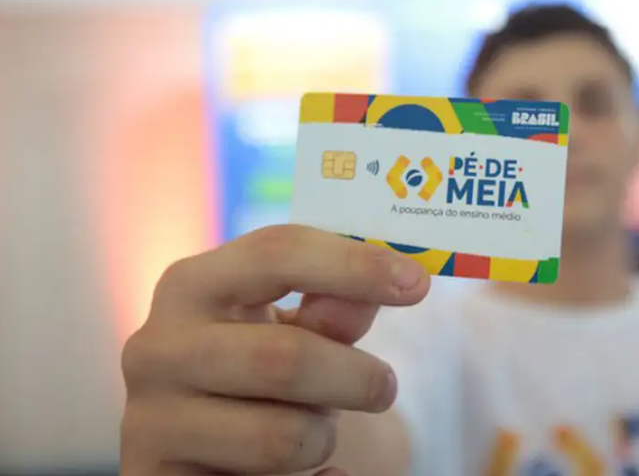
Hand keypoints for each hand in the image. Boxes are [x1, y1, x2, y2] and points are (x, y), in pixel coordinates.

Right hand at [120, 225, 429, 475]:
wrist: (188, 443)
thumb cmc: (253, 369)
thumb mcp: (288, 328)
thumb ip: (334, 305)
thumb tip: (394, 280)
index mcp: (191, 285)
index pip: (276, 254)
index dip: (355, 266)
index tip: (418, 284)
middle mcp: (157, 348)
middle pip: (286, 358)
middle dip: (356, 377)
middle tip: (386, 387)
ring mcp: (150, 422)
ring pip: (282, 438)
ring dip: (322, 436)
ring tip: (311, 427)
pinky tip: (315, 475)